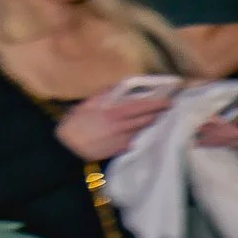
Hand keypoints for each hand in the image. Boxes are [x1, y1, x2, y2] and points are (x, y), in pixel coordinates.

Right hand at [57, 86, 174, 160]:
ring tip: (160, 118)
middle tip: (169, 108)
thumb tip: (117, 87)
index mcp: (114, 113)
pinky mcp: (121, 149)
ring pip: (143, 130)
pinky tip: (144, 132)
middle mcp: (122, 127)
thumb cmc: (74, 124)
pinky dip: (141, 135)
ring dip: (152, 124)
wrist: (68, 148)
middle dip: (159, 114)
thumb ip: (103, 96)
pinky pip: (136, 140)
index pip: (141, 107)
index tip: (169, 100)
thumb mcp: (87, 105)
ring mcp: (123, 139)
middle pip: (147, 119)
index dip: (157, 104)